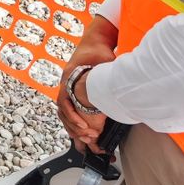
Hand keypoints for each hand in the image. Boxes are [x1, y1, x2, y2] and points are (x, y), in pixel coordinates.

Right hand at [58, 21, 117, 153]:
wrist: (94, 42)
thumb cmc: (97, 51)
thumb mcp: (103, 61)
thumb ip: (106, 73)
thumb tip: (120, 84)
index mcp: (69, 78)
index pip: (64, 102)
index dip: (73, 117)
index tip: (85, 127)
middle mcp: (66, 85)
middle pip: (63, 112)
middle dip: (74, 128)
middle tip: (88, 139)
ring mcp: (69, 89)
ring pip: (65, 114)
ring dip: (74, 129)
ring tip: (87, 142)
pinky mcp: (75, 93)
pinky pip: (71, 112)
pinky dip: (76, 124)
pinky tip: (84, 134)